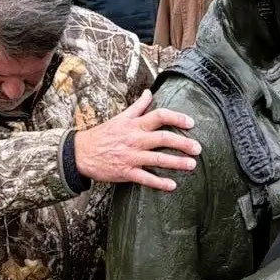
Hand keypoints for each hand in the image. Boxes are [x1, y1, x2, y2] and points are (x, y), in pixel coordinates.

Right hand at [73, 91, 200, 190]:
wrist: (81, 153)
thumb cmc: (103, 134)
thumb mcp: (120, 117)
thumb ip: (138, 106)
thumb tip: (149, 92)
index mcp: (134, 124)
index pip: (159, 116)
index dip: (177, 118)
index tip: (191, 123)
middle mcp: (135, 139)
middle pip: (163, 138)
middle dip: (183, 143)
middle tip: (198, 148)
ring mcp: (131, 156)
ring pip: (158, 158)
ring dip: (176, 162)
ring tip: (191, 165)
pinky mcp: (126, 172)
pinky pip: (145, 178)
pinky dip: (159, 183)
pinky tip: (172, 186)